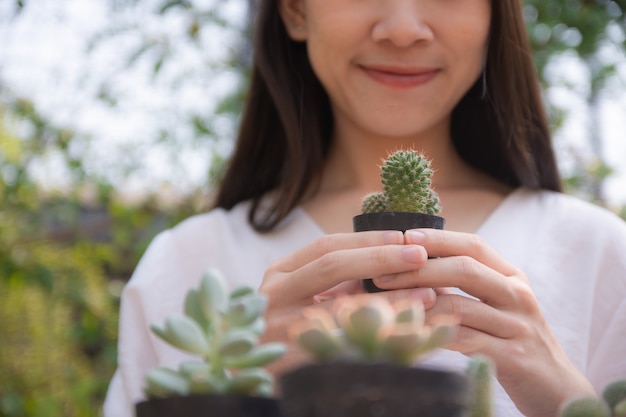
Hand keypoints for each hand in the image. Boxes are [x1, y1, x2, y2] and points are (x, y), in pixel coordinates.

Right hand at [258, 230, 436, 377]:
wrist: (255, 374)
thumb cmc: (288, 330)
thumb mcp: (304, 297)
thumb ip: (338, 282)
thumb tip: (392, 264)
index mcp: (280, 273)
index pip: (327, 246)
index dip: (367, 240)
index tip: (403, 237)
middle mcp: (275, 294)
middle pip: (332, 266)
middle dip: (381, 258)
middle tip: (420, 256)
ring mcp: (279, 328)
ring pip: (341, 307)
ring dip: (388, 299)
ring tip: (426, 294)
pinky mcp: (290, 361)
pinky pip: (341, 347)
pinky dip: (377, 339)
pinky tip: (407, 337)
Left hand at [372, 228, 595, 416]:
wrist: (555, 387)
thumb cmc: (513, 341)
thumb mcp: (496, 307)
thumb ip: (466, 288)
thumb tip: (414, 270)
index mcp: (511, 277)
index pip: (473, 245)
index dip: (438, 238)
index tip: (405, 237)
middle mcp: (517, 295)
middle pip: (464, 269)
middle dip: (419, 269)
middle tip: (382, 276)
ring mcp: (518, 325)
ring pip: (460, 306)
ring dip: (417, 305)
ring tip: (386, 307)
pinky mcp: (513, 356)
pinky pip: (464, 341)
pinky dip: (432, 336)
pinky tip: (408, 335)